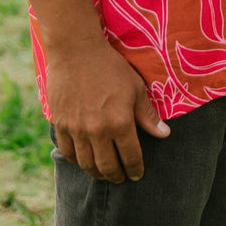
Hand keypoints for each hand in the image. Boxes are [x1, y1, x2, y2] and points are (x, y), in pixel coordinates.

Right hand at [47, 39, 169, 182]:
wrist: (76, 49)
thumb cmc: (109, 66)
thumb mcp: (135, 87)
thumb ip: (148, 115)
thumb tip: (165, 135)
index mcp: (120, 122)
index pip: (131, 157)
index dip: (135, 170)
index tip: (137, 174)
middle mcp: (98, 130)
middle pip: (108, 167)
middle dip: (117, 176)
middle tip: (121, 177)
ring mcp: (77, 129)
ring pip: (87, 164)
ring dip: (97, 173)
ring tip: (104, 171)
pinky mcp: (61, 124)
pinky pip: (68, 152)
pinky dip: (77, 160)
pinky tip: (84, 158)